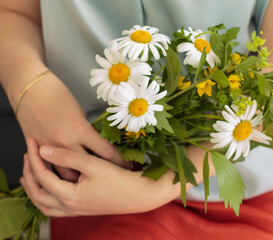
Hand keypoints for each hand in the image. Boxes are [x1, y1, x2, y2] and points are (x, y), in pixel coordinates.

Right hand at [16, 71, 130, 180]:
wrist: (29, 88)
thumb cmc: (58, 95)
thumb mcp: (80, 112)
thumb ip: (87, 131)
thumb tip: (96, 145)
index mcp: (80, 129)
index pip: (106, 152)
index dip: (120, 160)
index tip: (128, 165)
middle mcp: (65, 142)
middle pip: (88, 168)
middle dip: (102, 173)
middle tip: (113, 177)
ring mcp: (50, 148)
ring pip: (67, 175)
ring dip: (80, 179)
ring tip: (91, 181)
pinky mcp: (37, 150)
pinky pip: (50, 169)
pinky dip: (60, 174)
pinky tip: (69, 177)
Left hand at [20, 138, 173, 216]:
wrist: (140, 195)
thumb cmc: (120, 179)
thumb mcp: (94, 164)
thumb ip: (68, 157)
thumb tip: (43, 151)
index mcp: (69, 196)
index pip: (42, 176)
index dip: (34, 158)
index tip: (31, 143)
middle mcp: (69, 207)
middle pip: (38, 194)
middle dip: (29, 174)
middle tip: (27, 156)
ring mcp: (76, 210)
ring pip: (44, 204)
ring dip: (35, 189)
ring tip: (31, 174)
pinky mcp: (83, 209)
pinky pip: (55, 207)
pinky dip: (47, 197)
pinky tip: (51, 186)